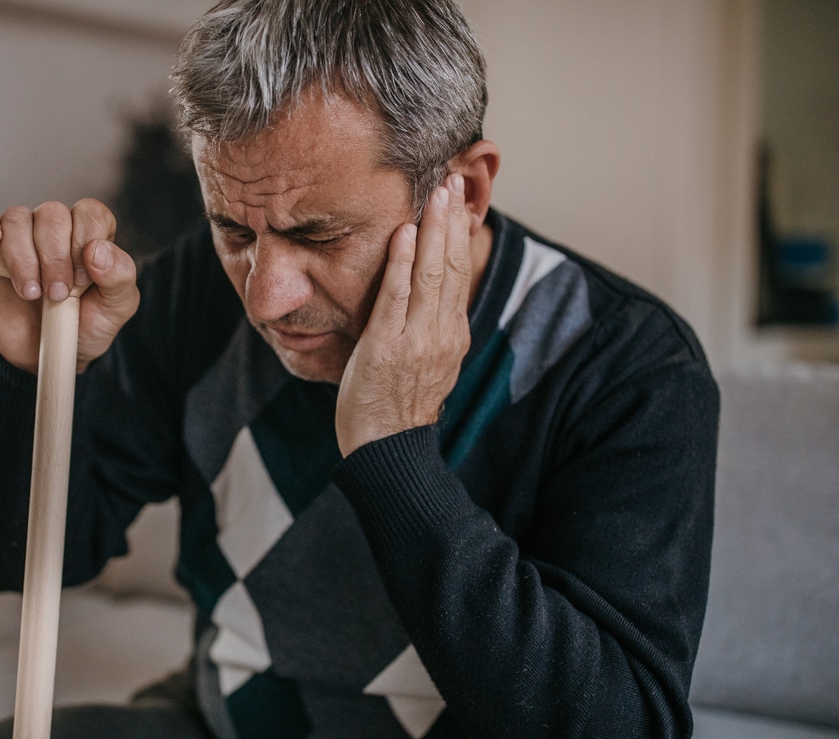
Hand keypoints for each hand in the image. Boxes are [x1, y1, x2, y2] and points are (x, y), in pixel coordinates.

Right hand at [0, 198, 138, 373]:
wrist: (44, 356)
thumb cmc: (84, 326)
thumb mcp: (115, 308)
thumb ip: (119, 277)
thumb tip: (98, 251)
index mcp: (90, 235)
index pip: (90, 212)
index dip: (85, 241)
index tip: (82, 279)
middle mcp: (56, 229)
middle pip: (52, 214)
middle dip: (54, 258)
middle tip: (56, 295)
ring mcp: (20, 236)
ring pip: (17, 219)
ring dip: (23, 257)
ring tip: (30, 293)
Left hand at [335, 174, 472, 456]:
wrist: (386, 449)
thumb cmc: (397, 405)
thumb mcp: (426, 362)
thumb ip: (430, 327)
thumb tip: (429, 296)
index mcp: (452, 334)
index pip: (462, 273)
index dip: (462, 234)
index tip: (459, 200)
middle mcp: (442, 333)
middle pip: (454, 265)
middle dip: (454, 220)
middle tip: (454, 179)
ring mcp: (418, 339)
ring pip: (433, 274)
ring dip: (434, 229)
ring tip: (436, 192)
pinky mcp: (388, 346)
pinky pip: (398, 297)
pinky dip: (403, 263)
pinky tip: (405, 233)